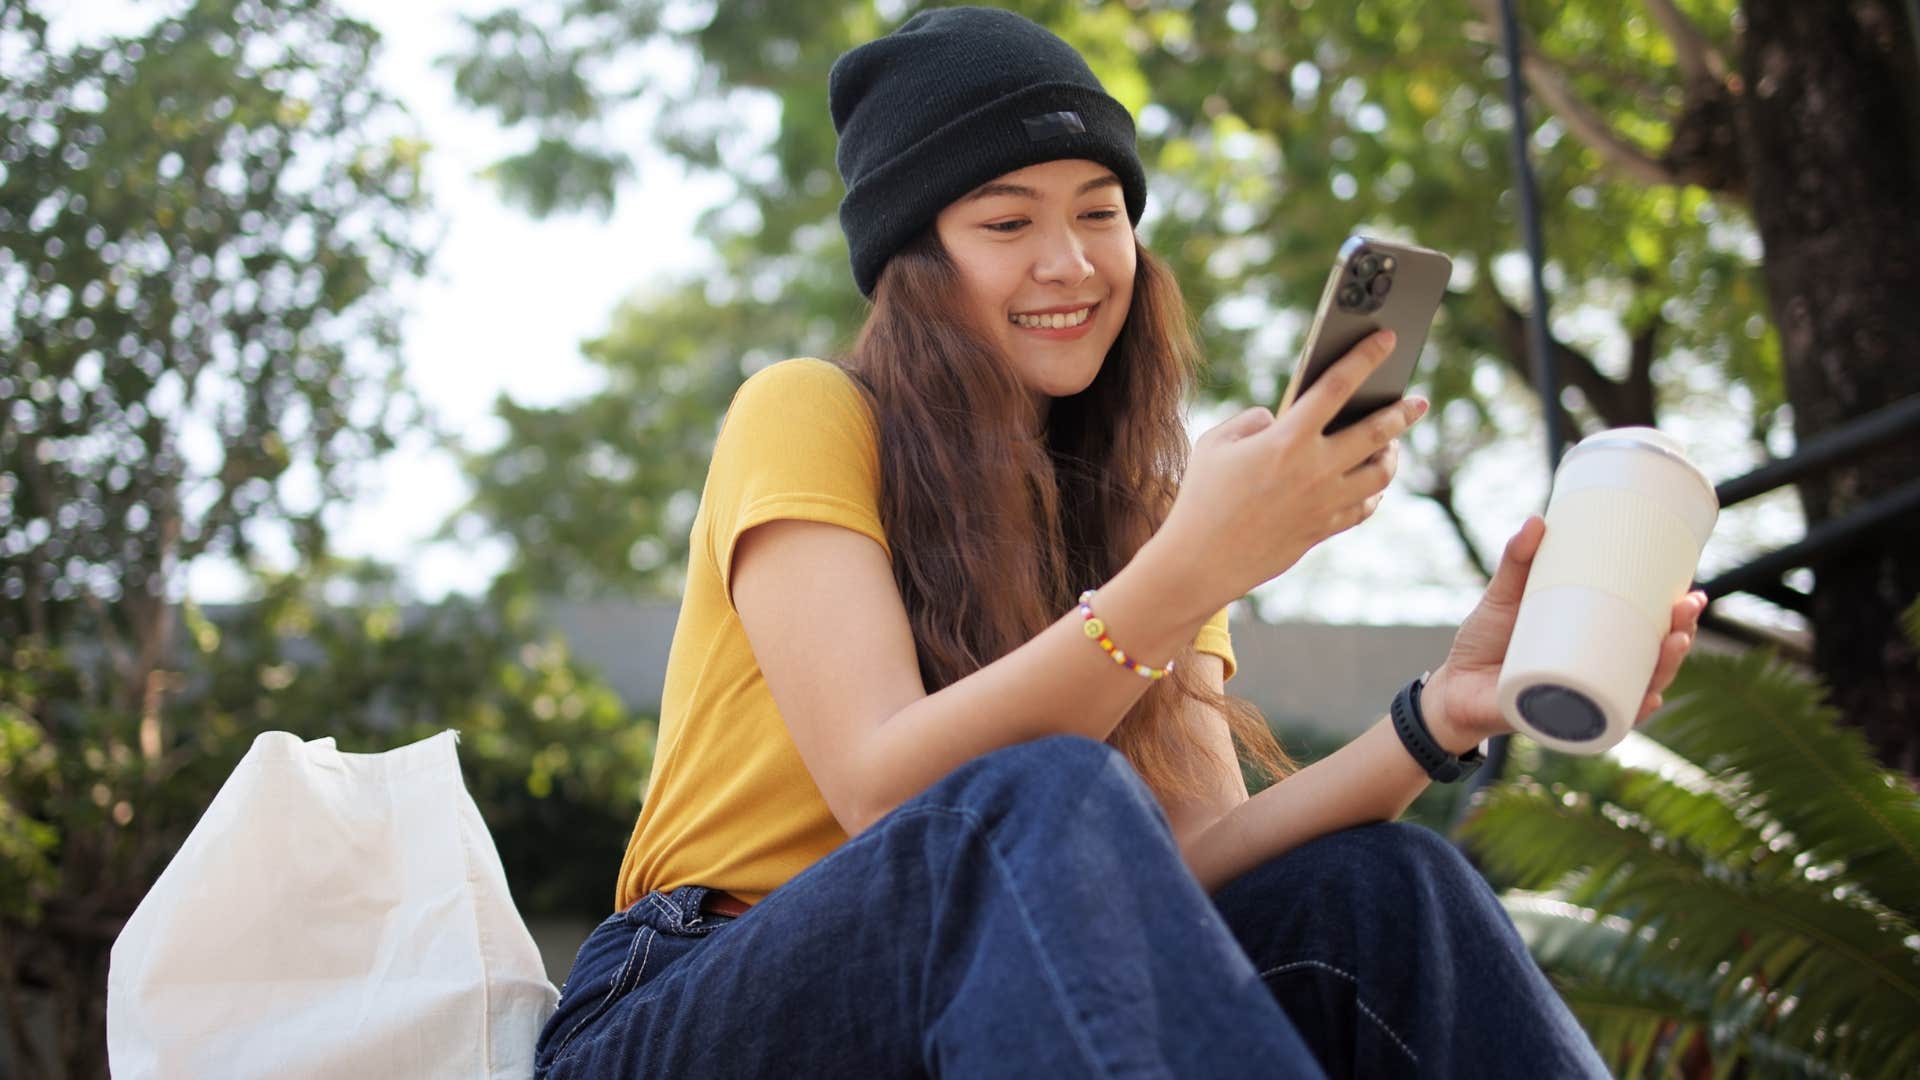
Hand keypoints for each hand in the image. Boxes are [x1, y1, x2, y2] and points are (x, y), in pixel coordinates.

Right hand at [1158, 330, 1428, 601]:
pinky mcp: (1323, 529)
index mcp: (1286, 439)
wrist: (1199, 562)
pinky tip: (1371, 482)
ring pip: (1380, 473)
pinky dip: (1373, 490)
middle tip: (1417, 401)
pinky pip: (1364, 506)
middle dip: (1403, 412)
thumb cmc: (1201, 497)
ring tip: (1393, 443)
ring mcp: (1324, 503)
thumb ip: (1253, 420)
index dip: (1365, 357)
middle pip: (1376, 432)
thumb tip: (1284, 420)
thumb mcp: (1215, 443)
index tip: (1387, 339)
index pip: (1337, 385)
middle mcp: (1314, 469)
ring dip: (1392, 454)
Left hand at [1420, 516, 1708, 751]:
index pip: (1648, 634)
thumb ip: (1518, 560)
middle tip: (1686, 610)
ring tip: (1674, 643)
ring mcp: (1582, 699)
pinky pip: (1601, 721)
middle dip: (1680, 639)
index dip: (1677, 618)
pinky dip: (1628, 712)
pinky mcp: (1560, 719)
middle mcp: (1598, 676)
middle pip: (1653, 662)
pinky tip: (1648, 699)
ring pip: (1637, 690)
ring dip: (1664, 670)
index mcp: (1594, 646)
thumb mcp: (1504, 596)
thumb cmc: (1483, 642)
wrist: (1449, 687)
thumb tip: (1537, 520)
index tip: (1692, 592)